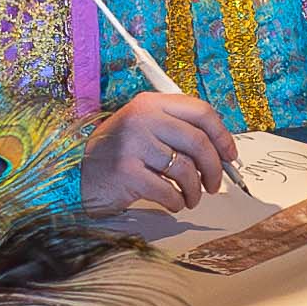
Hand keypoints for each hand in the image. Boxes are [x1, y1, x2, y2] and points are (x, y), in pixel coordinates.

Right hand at [80, 91, 238, 216]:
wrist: (76, 171)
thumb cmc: (118, 154)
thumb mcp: (144, 129)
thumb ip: (177, 132)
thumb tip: (221, 152)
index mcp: (150, 103)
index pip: (201, 111)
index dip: (222, 135)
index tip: (229, 154)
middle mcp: (142, 118)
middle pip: (198, 142)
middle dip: (214, 168)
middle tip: (215, 184)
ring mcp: (133, 144)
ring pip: (186, 169)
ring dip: (195, 190)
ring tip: (191, 197)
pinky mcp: (127, 172)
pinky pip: (168, 191)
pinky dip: (177, 202)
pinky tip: (173, 202)